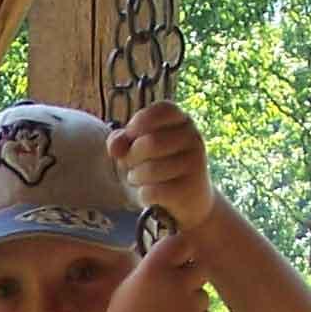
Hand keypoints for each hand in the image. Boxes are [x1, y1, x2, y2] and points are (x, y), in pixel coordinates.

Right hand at [108, 230, 215, 311]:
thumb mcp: (129, 287)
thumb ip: (153, 269)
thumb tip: (174, 257)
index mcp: (154, 267)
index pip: (182, 241)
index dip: (181, 251)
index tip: (177, 260)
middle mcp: (176, 281)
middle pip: (199, 268)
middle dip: (190, 279)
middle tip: (172, 295)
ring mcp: (191, 303)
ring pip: (202, 295)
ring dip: (191, 305)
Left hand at [109, 101, 215, 236]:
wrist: (190, 201)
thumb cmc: (159, 168)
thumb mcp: (138, 149)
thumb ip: (122, 140)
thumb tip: (115, 148)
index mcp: (182, 120)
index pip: (161, 110)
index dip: (139, 122)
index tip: (131, 135)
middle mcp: (193, 138)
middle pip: (149, 143)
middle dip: (130, 157)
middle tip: (132, 165)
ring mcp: (195, 163)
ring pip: (150, 169)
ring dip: (135, 177)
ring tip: (140, 179)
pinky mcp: (190, 189)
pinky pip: (153, 192)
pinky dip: (143, 196)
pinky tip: (150, 195)